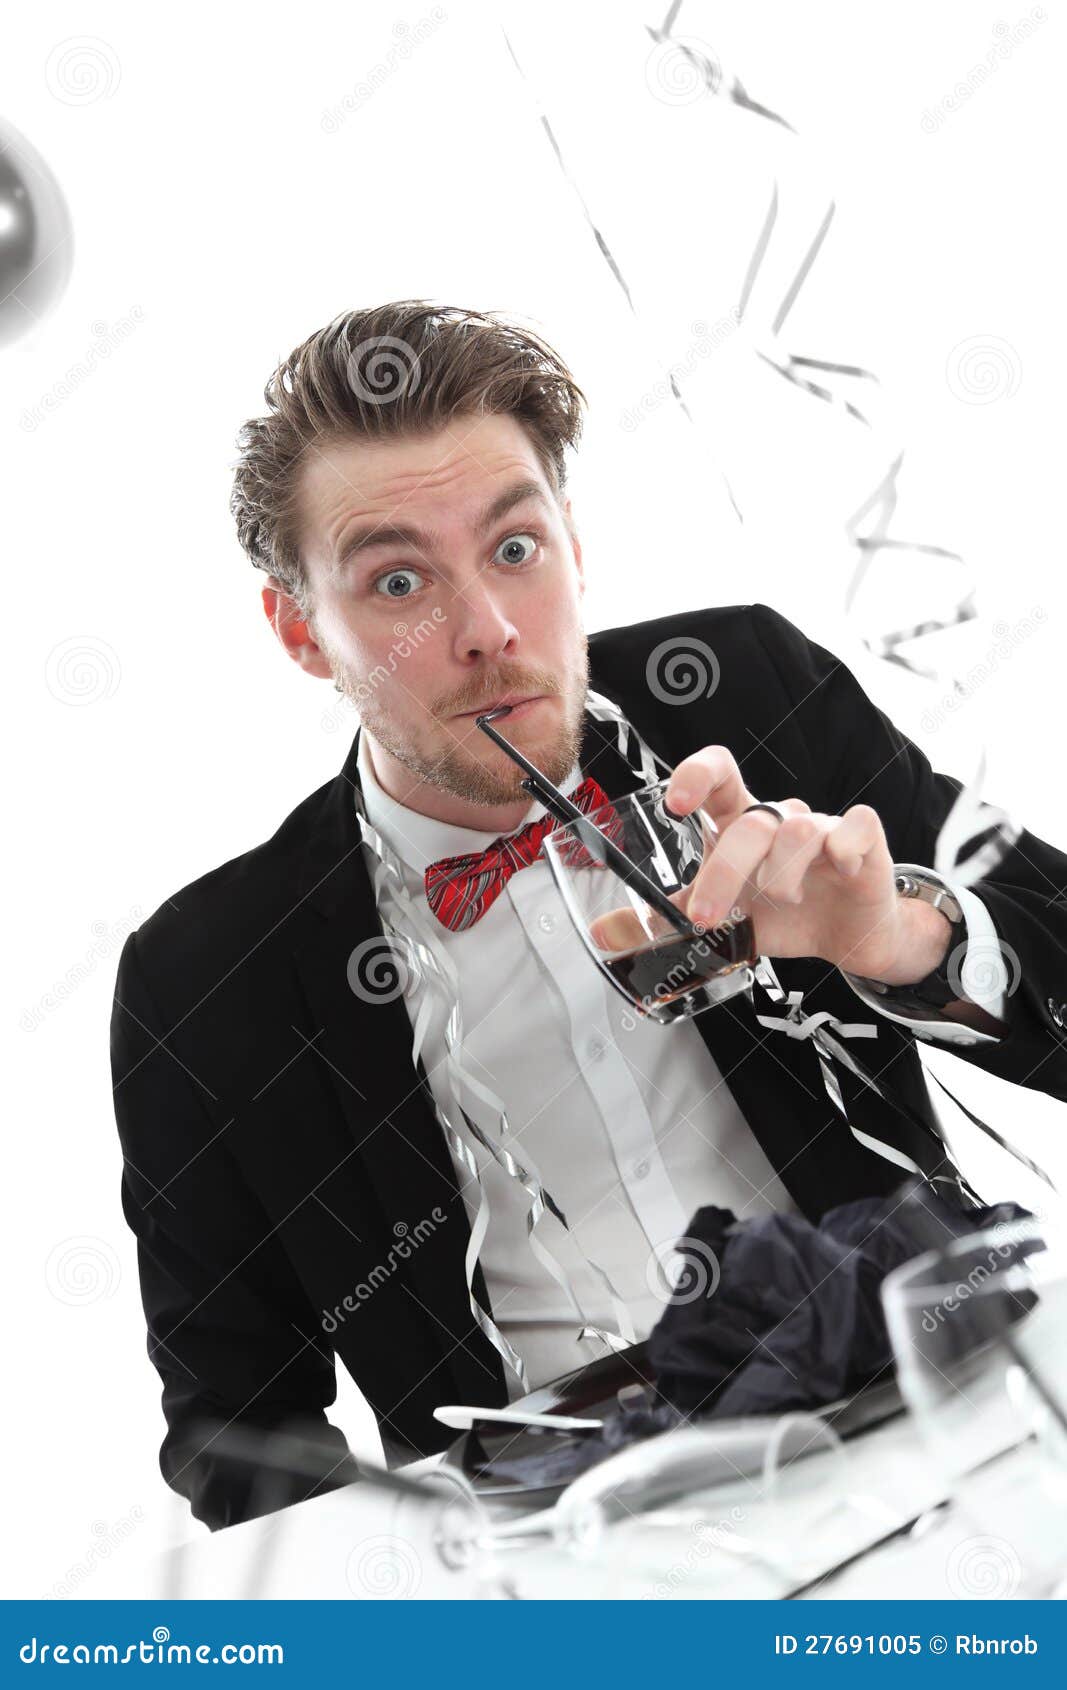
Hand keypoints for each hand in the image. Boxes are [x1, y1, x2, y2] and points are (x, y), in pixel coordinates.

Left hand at [588, 745, 918, 979]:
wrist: (848, 939)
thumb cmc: (782, 916)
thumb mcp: (719, 922)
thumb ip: (664, 922)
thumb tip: (602, 935)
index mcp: (739, 823)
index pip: (719, 773)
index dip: (697, 776)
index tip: (675, 804)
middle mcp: (778, 818)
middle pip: (750, 820)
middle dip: (723, 872)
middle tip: (705, 917)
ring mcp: (822, 827)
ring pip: (796, 828)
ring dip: (779, 872)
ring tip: (780, 901)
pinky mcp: (864, 840)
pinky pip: (853, 828)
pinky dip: (840, 851)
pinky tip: (835, 873)